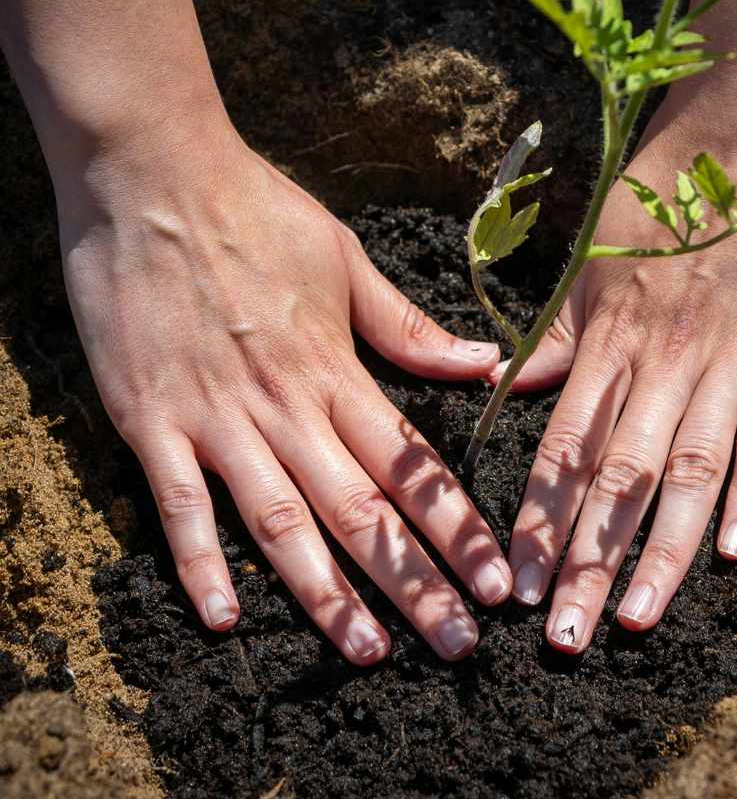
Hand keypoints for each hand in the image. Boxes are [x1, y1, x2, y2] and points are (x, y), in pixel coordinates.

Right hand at [57, 120, 511, 663]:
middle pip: (360, 510)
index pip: (411, 463)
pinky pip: (178, 504)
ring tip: (369, 652)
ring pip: (281, 522)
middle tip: (458, 646)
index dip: (456, 527)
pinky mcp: (150, 420)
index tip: (495, 580)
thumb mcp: (346, 259)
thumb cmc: (255, 210)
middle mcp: (285, 405)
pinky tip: (225, 618)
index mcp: (337, 367)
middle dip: (414, 583)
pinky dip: (199, 562)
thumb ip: (408, 326)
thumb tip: (483, 364)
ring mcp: (216, 417)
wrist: (154, 174)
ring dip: (326, 594)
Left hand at [498, 76, 736, 652]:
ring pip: (690, 469)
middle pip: (619, 474)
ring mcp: (729, 355)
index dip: (539, 516)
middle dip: (589, 558)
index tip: (518, 579)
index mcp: (609, 333)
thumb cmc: (664, 188)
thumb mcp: (596, 252)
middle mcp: (663, 356)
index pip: (565, 444)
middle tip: (564, 635)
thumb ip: (557, 329)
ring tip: (637, 618)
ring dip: (661, 549)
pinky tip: (730, 551)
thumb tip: (503, 384)